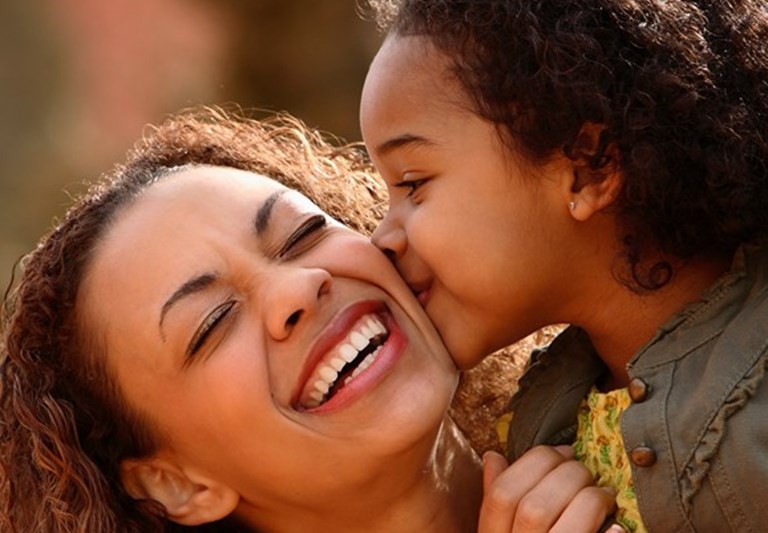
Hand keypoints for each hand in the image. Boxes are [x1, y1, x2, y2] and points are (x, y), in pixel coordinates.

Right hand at [478, 445, 620, 532]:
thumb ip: (494, 503)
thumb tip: (493, 456)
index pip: (500, 496)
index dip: (531, 464)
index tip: (560, 452)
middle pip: (534, 508)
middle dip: (567, 477)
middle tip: (586, 471)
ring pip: (566, 530)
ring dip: (591, 502)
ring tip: (604, 496)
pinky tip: (617, 527)